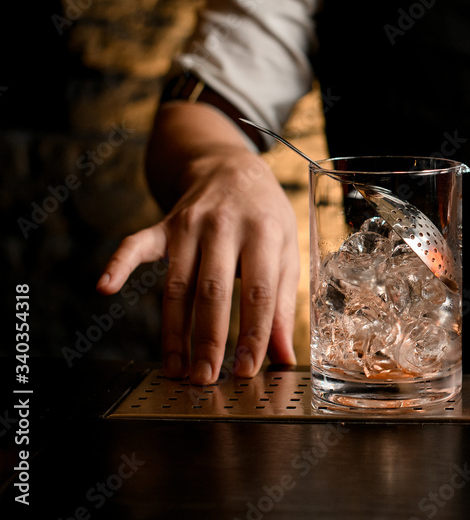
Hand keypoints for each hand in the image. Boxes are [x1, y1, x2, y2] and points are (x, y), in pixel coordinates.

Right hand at [97, 148, 297, 384]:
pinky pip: (137, 245)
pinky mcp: (164, 225)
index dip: (253, 334)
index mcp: (264, 233)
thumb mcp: (286, 252)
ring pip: (177, 284)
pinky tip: (104, 288)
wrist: (233, 170)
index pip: (259, 292)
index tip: (247, 369)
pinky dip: (118, 264)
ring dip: (173, 331)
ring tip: (176, 369)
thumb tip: (284, 356)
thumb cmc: (265, 218)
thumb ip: (282, 304)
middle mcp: (225, 227)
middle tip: (205, 379)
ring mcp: (190, 225)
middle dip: (208, 339)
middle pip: (213, 290)